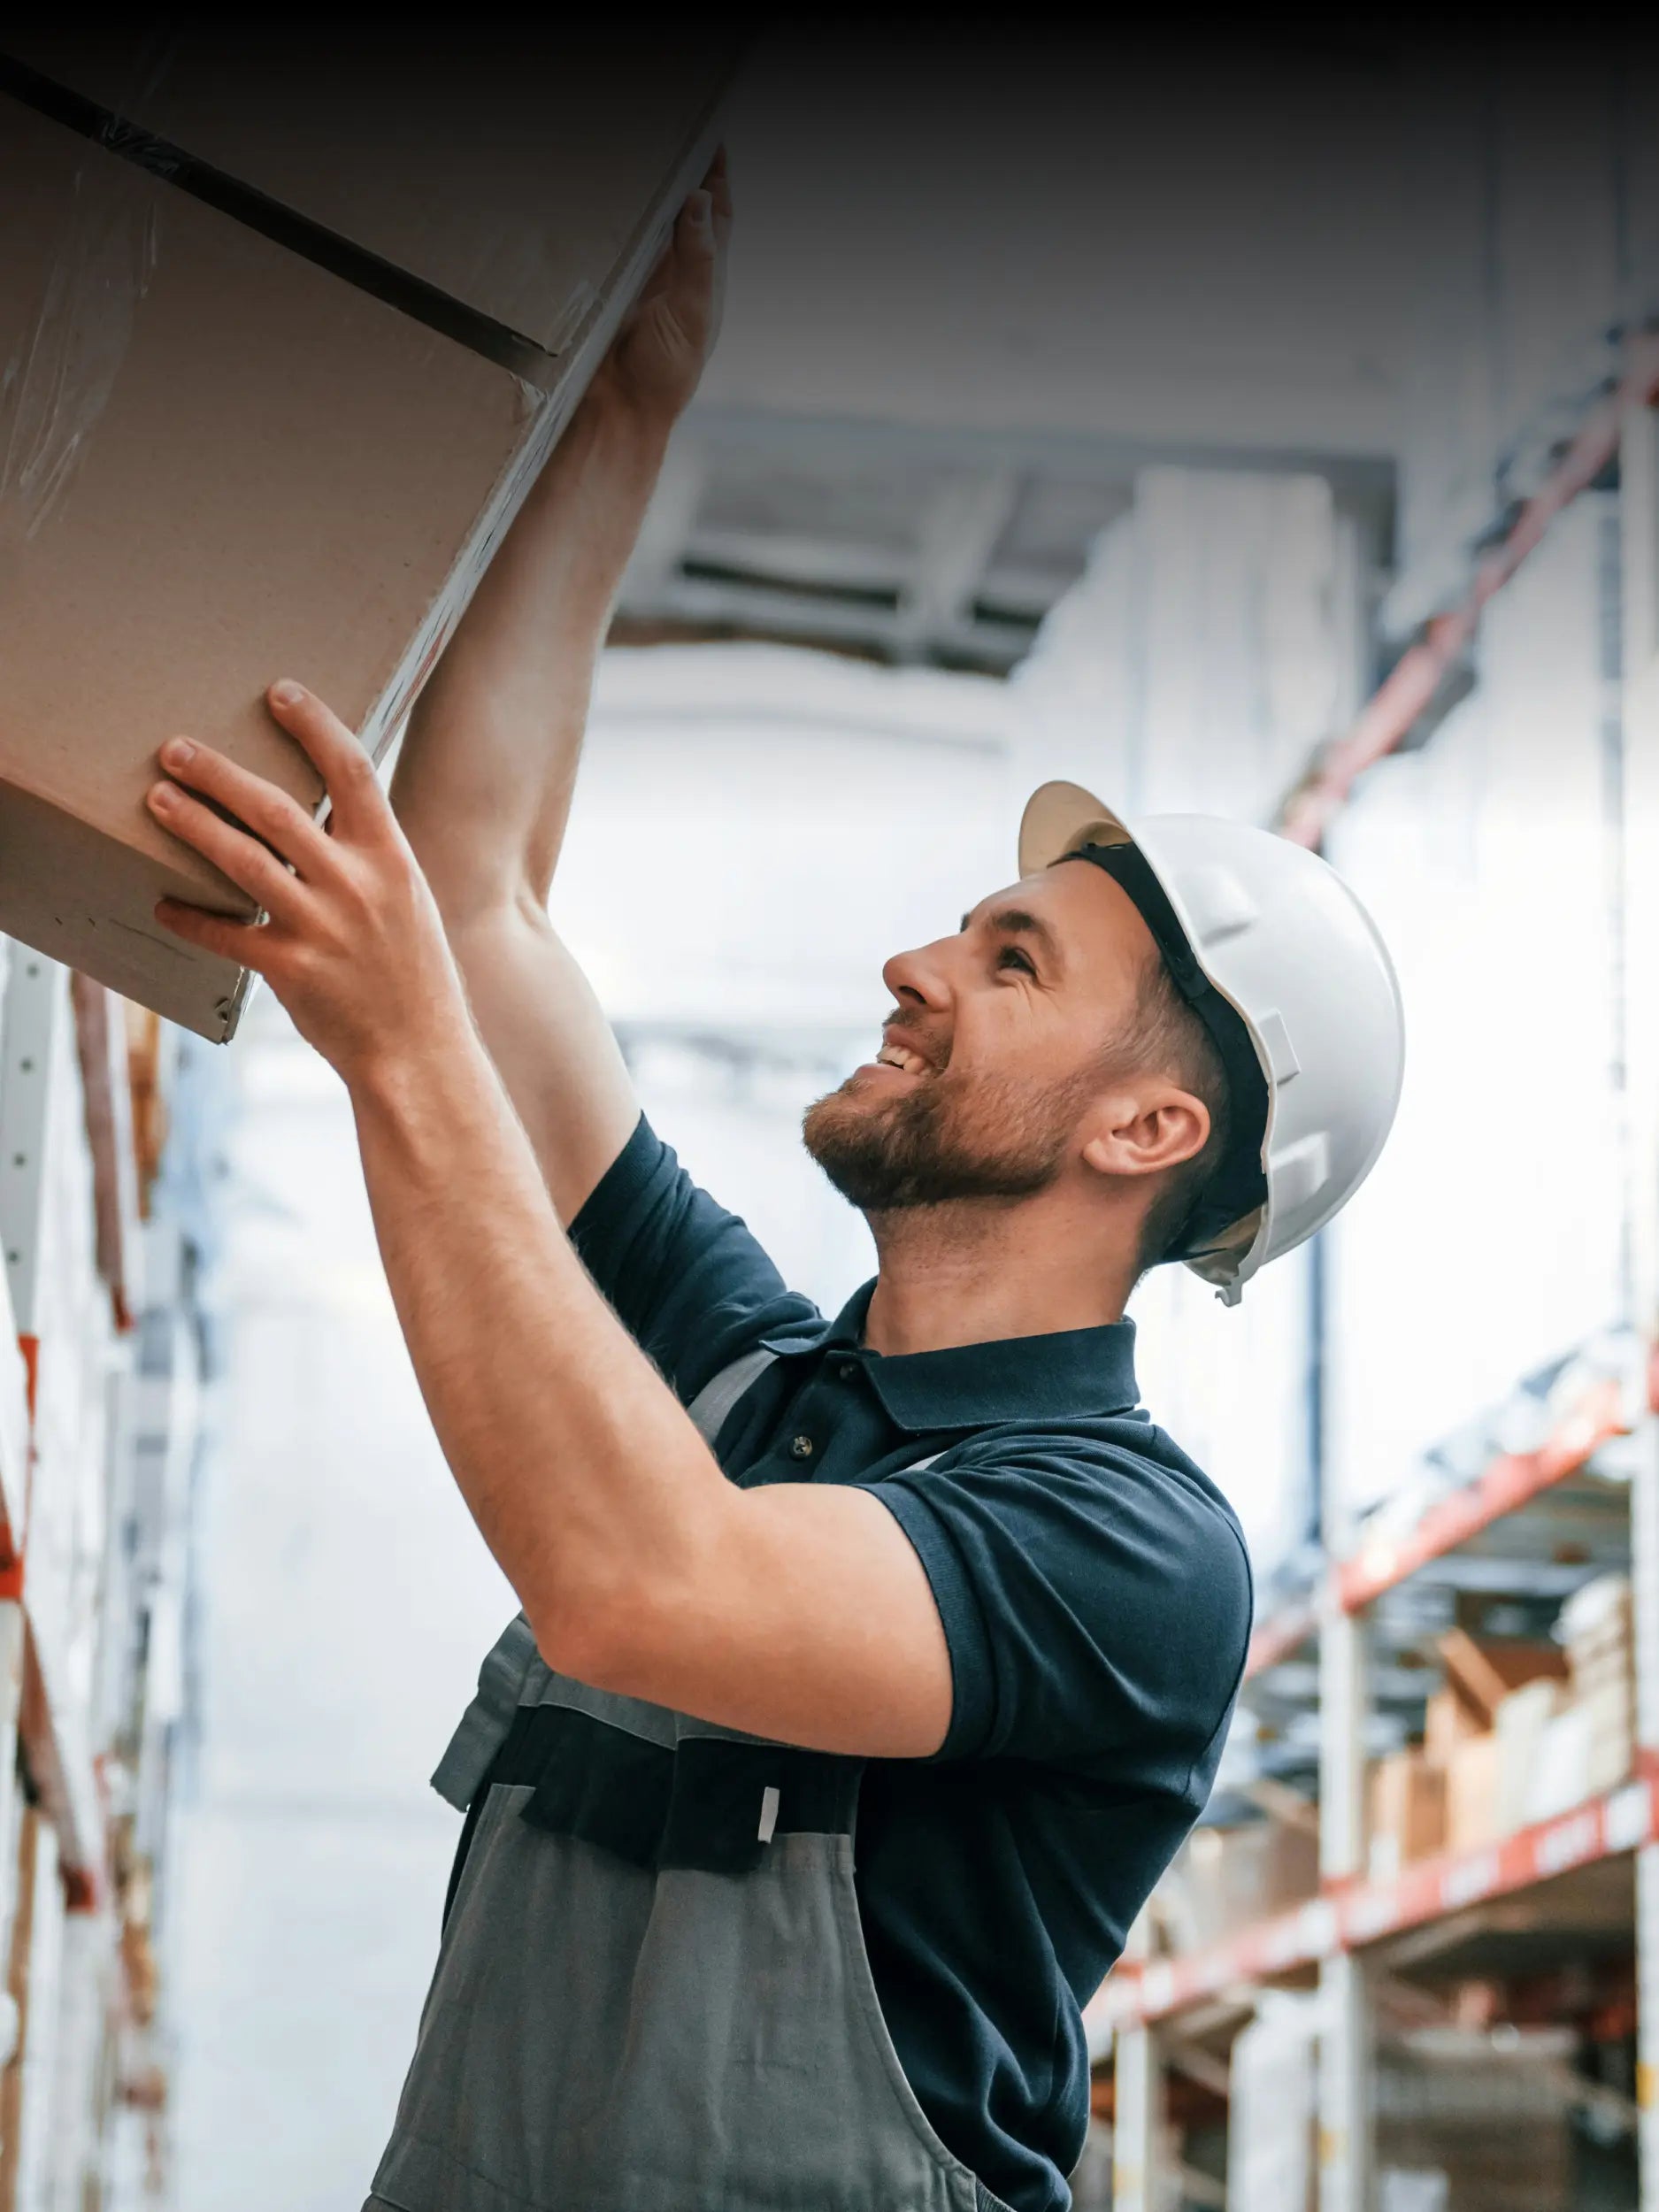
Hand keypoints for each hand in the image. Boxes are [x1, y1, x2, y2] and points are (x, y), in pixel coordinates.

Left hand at [149, 682, 471, 1083]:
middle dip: (219, 773)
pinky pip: (227, 934)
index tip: (279, 692)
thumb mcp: (408, 903)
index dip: (315, 725)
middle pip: (277, 809)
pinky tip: (162, 904)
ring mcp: (323, 928)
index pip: (352, 771)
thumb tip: (318, 819)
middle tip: (175, 749)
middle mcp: (358, 886)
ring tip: (156, 799)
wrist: (422, 1055)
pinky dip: (191, 917)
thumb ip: (367, 859)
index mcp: (392, 859)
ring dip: (193, 825)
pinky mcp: (292, 971)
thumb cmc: (414, 977)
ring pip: (243, 861)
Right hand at [590, 147, 731, 426]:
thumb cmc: (663, 376)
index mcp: (703, 278)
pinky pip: (615, 242)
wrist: (619, 414)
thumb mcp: (691, 315)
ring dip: (646, 190)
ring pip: (648, 222)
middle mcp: (673, 273)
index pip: (717, 215)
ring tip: (638, 149)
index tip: (714, 134)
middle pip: (682, 210)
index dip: (718, 176)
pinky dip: (613, 217)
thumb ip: (698, 260)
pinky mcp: (609, 288)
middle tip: (671, 129)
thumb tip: (701, 199)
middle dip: (681, 172)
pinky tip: (602, 195)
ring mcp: (640, 280)